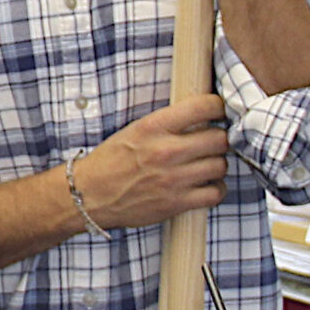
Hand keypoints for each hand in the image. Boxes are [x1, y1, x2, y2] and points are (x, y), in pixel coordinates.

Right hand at [78, 94, 228, 228]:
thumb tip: (202, 115)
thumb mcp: (135, 130)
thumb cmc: (111, 162)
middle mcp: (166, 151)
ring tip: (207, 165)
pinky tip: (206, 185)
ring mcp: (173, 179)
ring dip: (218, 164)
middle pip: (219, 138)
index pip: (204, 106)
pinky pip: (215, 193)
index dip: (218, 107)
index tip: (218, 113)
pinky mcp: (176, 203)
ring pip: (221, 165)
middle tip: (212, 143)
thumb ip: (168, 122)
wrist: (89, 195)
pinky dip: (216, 189)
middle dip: (219, 139)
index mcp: (154, 127)